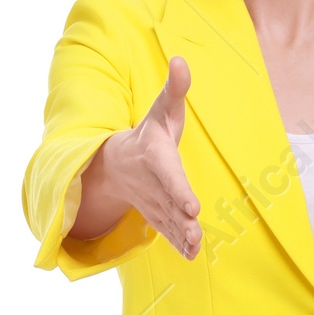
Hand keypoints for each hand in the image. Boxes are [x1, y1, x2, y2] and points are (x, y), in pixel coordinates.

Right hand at [107, 55, 201, 259]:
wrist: (119, 163)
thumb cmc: (150, 133)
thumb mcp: (162, 109)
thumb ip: (174, 89)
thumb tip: (180, 60)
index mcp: (156, 158)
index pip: (169, 175)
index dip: (179, 191)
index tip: (192, 205)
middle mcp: (153, 183)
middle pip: (169, 203)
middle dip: (181, 218)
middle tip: (194, 229)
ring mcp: (155, 202)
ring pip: (169, 221)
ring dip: (181, 235)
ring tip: (195, 247)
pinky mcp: (158, 216)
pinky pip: (167, 231)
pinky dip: (178, 244)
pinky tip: (191, 255)